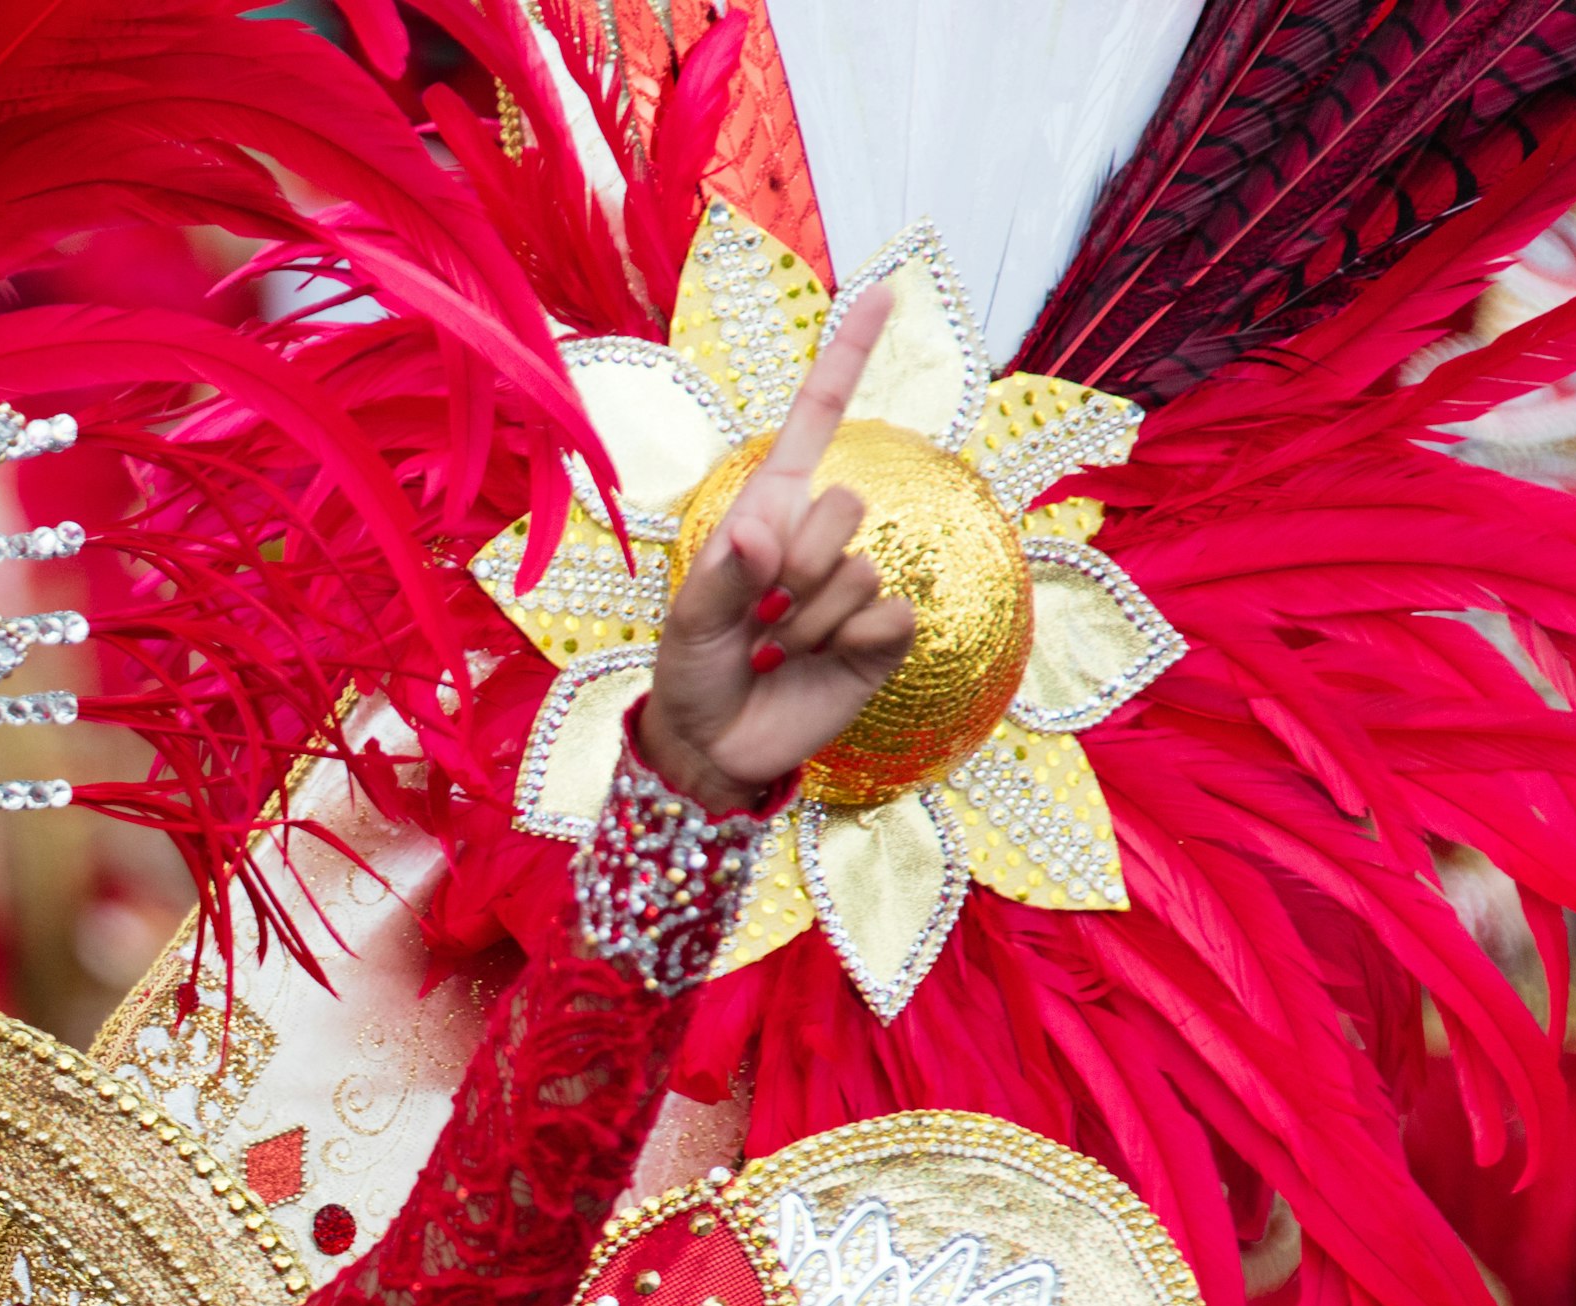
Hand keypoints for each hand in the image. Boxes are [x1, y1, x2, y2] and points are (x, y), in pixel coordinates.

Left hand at [636, 289, 917, 813]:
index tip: (882, 292)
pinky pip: (886, 613)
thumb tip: (761, 532)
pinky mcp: (882, 634)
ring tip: (776, 647)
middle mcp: (817, 539)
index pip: (816, 421)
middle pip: (843, 503)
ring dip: (807, 617)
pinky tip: (816, 663)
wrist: (716, 744)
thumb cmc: (693, 670)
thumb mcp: (689, 621)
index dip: (847, 357)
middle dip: (795, 562)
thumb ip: (726, 574)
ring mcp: (853, 585)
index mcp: (769, 512)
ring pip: (858, 566)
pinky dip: (844, 643)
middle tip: (759, 614)